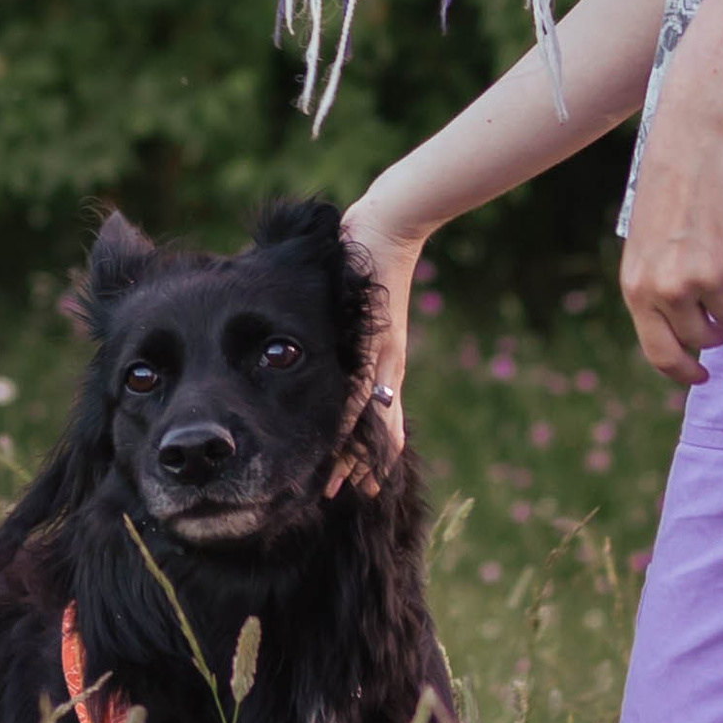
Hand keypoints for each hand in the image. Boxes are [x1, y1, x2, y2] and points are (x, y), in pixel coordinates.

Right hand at [331, 197, 426, 497]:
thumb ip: (349, 328)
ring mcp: (383, 357)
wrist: (388, 227)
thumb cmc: (368, 257)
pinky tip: (344, 445)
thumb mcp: (357, 302)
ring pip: (370, 420)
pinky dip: (354, 422)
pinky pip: (363, 391)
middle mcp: (386, 366)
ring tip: (343, 488)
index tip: (354, 479)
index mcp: (382, 361)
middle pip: (375, 428)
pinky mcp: (376, 344)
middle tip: (349, 496)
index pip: (373, 417)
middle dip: (359, 464)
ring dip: (356, 456)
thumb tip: (335, 338)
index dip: (363, 450)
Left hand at [619, 102, 722, 384]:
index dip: (681, 371)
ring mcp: (704, 278)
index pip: (659, 352)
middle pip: (701, 339)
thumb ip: (657, 288)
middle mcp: (667, 290)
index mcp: (636, 288)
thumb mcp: (646, 246)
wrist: (697, 138)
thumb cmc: (670, 188)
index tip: (699, 376)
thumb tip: (680, 329)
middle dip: (717, 334)